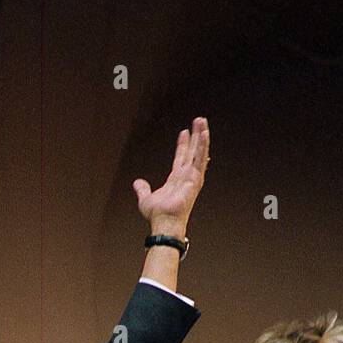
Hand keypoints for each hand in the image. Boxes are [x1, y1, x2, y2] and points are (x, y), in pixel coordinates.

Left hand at [133, 117, 209, 235]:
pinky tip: (204, 134)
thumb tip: (137, 183)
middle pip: (192, 151)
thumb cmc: (157, 215)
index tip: (184, 132)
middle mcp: (186, 176)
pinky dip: (203, 146)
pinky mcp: (196, 179)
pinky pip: (200, 159)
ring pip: (199, 152)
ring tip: (202, 122)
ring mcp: (192, 177)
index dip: (183, 145)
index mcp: (176, 179)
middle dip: (195, 136)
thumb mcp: (145, 198)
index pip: (181, 158)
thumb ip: (143, 189)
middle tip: (199, 120)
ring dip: (201, 136)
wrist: (163, 222)